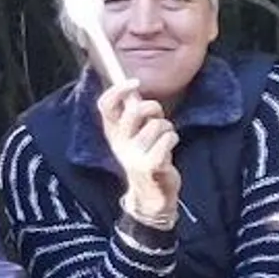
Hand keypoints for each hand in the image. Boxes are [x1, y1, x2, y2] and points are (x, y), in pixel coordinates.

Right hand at [96, 81, 180, 218]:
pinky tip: (169, 149)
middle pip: (135, 111)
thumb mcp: (131, 136)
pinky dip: (173, 139)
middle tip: (157, 115)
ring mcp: (135, 155)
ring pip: (158, 124)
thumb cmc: (144, 157)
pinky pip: (169, 138)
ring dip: (167, 128)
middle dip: (153, 108)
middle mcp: (120, 143)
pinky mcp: (152, 165)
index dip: (118, 89)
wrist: (150, 195)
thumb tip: (133, 88)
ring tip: (164, 139)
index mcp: (112, 132)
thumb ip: (130, 114)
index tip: (135, 82)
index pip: (106, 105)